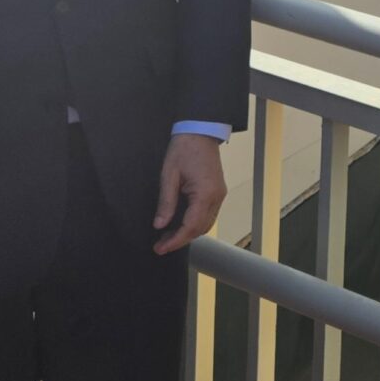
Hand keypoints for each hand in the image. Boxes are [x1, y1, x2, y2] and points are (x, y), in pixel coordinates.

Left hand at [152, 133, 226, 254]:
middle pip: (200, 229)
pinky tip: (180, 224)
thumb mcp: (169, 175)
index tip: (160, 248)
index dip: (175, 241)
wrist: (200, 131)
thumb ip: (166, 202)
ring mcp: (219, 195)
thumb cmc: (184, 149)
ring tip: (168, 236)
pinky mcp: (217, 192)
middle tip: (160, 245)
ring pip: (206, 224)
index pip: (190, 227)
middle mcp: (216, 198)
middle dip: (181, 240)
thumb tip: (160, 224)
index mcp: (204, 194)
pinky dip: (195, 223)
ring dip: (188, 233)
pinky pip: (208, 215)